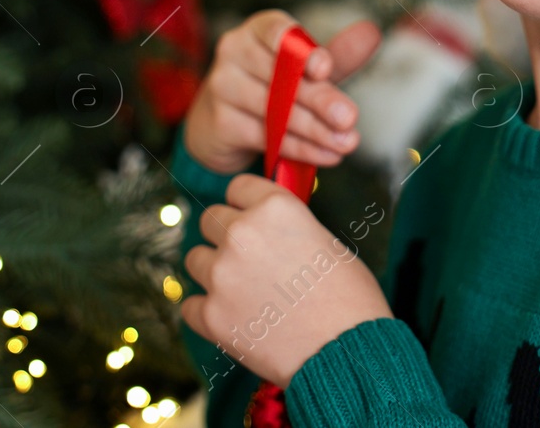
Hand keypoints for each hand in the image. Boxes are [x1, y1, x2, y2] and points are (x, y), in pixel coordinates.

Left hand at [180, 174, 392, 386]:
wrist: (347, 352)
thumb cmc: (348, 299)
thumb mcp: (325, 241)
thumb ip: (286, 229)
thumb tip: (268, 231)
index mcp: (274, 208)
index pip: (238, 187)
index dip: (246, 204)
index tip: (251, 218)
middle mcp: (242, 233)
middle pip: (210, 219)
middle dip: (225, 236)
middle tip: (248, 260)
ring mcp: (222, 275)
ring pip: (195, 259)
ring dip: (213, 271)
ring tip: (241, 292)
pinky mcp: (211, 315)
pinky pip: (190, 306)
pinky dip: (207, 313)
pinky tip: (233, 319)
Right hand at [183, 10, 380, 174]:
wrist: (222, 121)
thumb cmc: (271, 85)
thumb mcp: (305, 68)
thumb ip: (337, 53)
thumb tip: (372, 33)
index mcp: (258, 30)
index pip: (276, 31)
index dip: (301, 51)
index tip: (325, 69)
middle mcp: (234, 51)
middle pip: (281, 76)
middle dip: (320, 99)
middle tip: (350, 118)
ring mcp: (222, 87)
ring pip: (275, 110)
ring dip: (316, 130)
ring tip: (346, 142)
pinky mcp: (221, 122)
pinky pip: (266, 137)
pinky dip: (300, 148)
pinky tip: (326, 155)